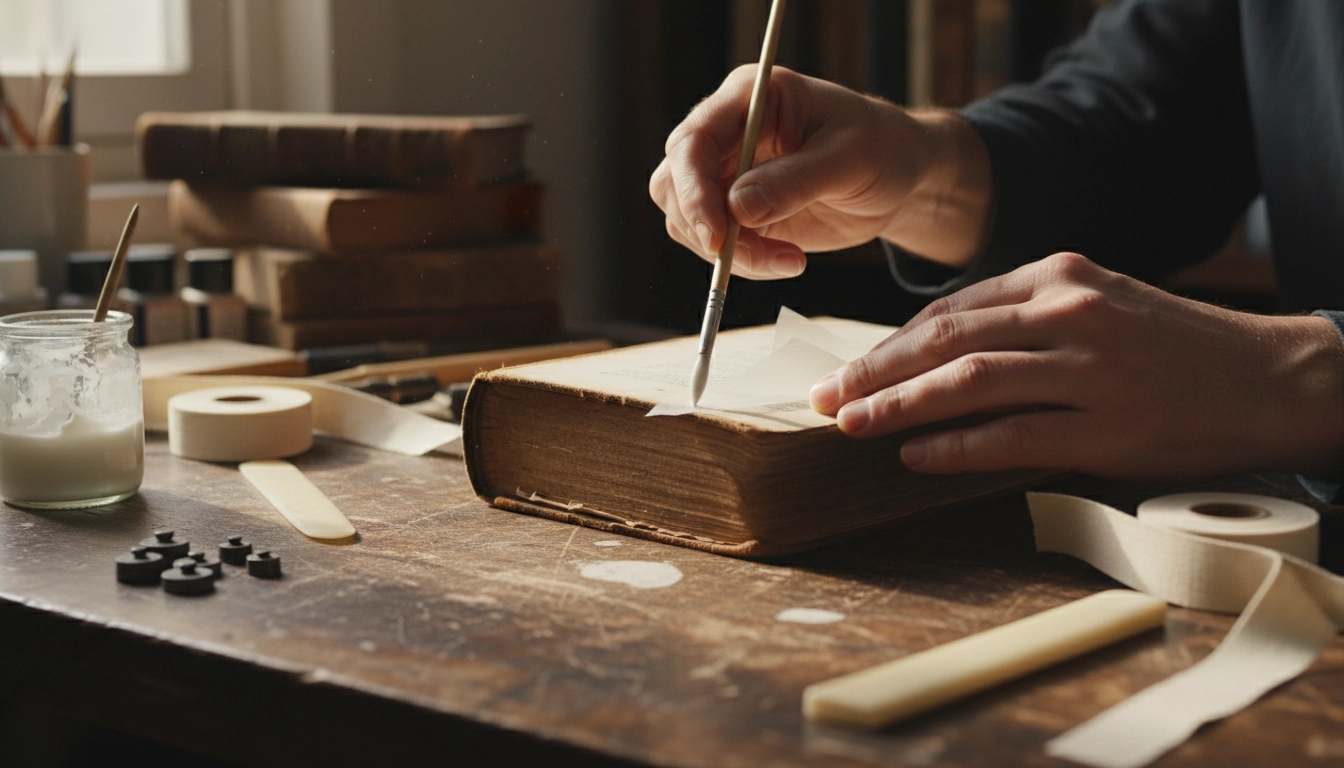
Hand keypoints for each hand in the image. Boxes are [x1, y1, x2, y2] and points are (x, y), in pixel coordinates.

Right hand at [648, 65, 991, 278]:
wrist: (899, 177)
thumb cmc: (882, 149)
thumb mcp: (850, 160)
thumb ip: (795, 181)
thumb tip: (738, 208)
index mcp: (749, 98)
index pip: (693, 141)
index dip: (694, 190)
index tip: (717, 236)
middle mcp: (726, 132)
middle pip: (675, 182)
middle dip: (705, 227)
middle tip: (752, 256)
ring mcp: (726, 172)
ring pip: (685, 218)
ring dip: (727, 252)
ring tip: (785, 260)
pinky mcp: (734, 211)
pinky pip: (713, 243)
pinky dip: (740, 262)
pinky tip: (786, 261)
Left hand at [809, 253, 1343, 480]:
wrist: (1270, 377)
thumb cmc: (1172, 345)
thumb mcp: (1098, 300)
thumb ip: (1024, 315)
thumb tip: (936, 350)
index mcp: (1059, 276)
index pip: (952, 307)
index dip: (890, 342)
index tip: (849, 367)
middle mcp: (1069, 312)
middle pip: (946, 339)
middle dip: (875, 370)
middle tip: (825, 397)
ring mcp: (1090, 370)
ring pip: (969, 382)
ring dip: (899, 405)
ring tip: (851, 424)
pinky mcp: (1109, 428)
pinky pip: (1013, 436)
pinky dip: (956, 447)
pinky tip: (916, 456)